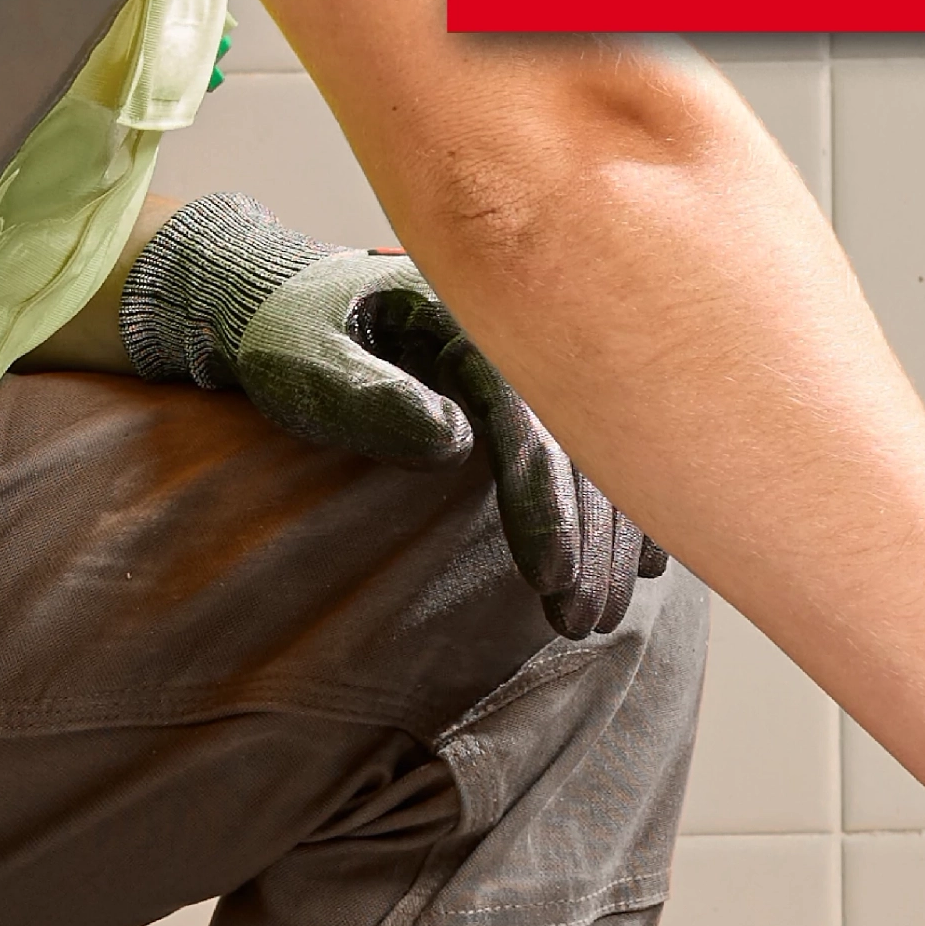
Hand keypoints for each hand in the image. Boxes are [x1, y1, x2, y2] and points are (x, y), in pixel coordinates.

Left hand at [120, 193, 661, 638]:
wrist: (281, 304)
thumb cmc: (284, 334)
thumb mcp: (303, 357)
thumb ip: (364, 393)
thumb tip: (452, 441)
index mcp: (469, 317)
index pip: (526, 413)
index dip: (543, 499)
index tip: (549, 574)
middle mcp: (515, 339)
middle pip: (577, 439)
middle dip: (588, 535)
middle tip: (582, 621)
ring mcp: (529, 368)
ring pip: (593, 454)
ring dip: (607, 536)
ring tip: (597, 618)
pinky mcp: (525, 398)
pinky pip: (590, 455)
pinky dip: (616, 510)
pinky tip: (643, 568)